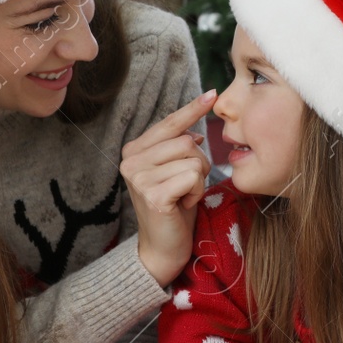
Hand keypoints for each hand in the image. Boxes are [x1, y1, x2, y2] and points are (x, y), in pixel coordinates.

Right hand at [121, 90, 216, 285]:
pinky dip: (196, 191)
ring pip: (193, 159)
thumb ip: (178, 148)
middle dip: (199, 163)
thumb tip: (194, 132)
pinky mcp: (152, 194)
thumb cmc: (175, 207)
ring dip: (198, 179)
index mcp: (134, 150)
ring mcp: (139, 177)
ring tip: (183, 195)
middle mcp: (131, 160)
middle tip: (187, 185)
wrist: (163, 248)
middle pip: (186, 142)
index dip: (192, 109)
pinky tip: (183, 204)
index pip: (169, 123)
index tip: (212, 94)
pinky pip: (193, 177)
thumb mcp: (175, 171)